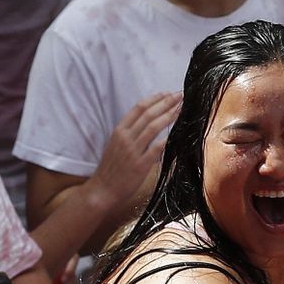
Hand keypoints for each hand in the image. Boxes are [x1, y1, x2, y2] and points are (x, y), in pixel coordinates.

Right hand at [88, 92, 179, 215]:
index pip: (138, 108)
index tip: (166, 93)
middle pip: (148, 114)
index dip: (154, 99)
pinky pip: (156, 148)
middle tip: (179, 96)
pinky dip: (166, 139)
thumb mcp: (115, 145)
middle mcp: (125, 137)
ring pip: (153, 127)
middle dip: (166, 103)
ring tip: (181, 109)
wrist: (103, 190)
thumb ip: (129, 134)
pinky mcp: (140, 165)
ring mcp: (132, 151)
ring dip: (169, 116)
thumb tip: (147, 125)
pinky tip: (177, 132)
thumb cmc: (111, 169)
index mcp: (119, 131)